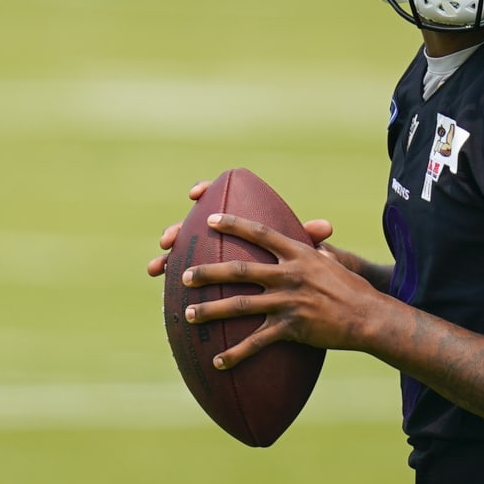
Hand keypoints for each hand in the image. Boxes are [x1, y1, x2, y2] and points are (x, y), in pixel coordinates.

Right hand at [147, 179, 334, 276]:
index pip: (222, 199)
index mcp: (244, 223)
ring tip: (156, 267)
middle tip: (168, 238)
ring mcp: (210, 254)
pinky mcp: (205, 277)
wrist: (292, 291)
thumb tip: (326, 228)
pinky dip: (167, 276)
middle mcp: (222, 236)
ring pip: (182, 251)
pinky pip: (181, 274)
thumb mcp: (303, 253)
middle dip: (178, 230)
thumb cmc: (297, 267)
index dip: (206, 191)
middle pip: (194, 226)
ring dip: (167, 256)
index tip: (196, 193)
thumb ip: (309, 238)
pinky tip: (157, 282)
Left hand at [176, 212, 385, 368]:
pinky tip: (218, 362)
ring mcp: (288, 301)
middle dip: (207, 272)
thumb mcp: (334, 263)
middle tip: (182, 275)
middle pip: (239, 269)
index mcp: (299, 254)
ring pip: (240, 305)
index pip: (260, 233)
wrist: (369, 317)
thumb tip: (311, 244)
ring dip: (211, 311)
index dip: (234, 224)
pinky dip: (235, 354)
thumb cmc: (353, 289)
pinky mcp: (291, 327)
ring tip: (189, 315)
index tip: (209, 219)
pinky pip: (256, 342)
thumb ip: (316, 252)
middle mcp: (290, 274)